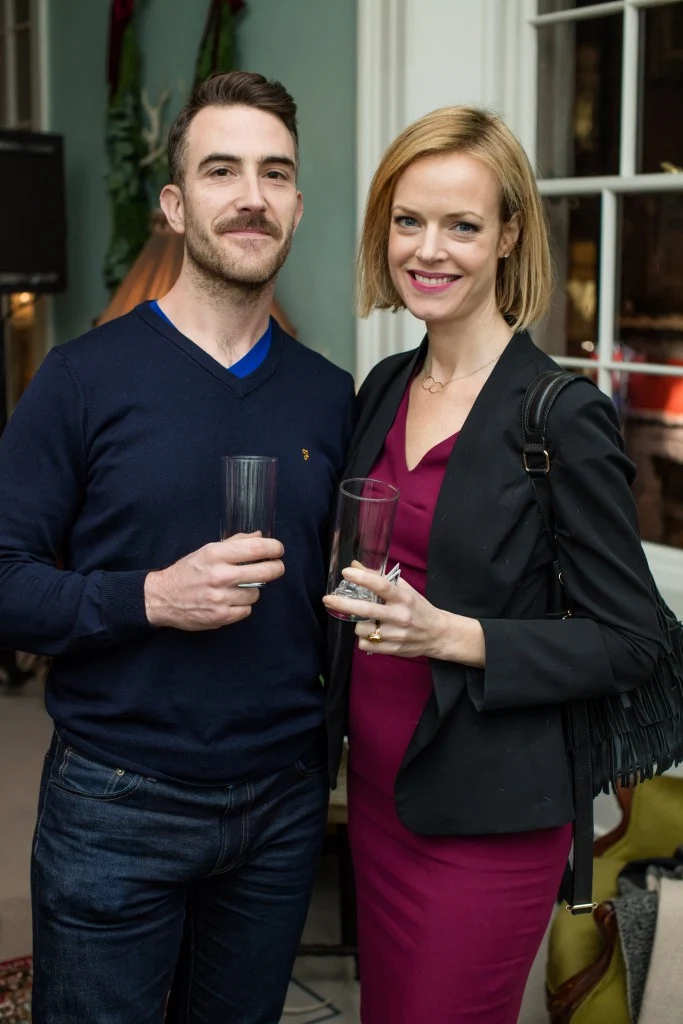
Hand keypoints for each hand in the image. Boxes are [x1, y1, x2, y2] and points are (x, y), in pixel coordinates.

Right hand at [144, 533, 284, 630]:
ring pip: (256, 593)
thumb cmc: (187, 572)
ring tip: (240, 587)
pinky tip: (231, 601)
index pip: (256, 548)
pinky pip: (246, 610)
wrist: (162, 597)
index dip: (274, 548)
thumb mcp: (207, 551)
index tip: (278, 550)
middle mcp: (219, 575)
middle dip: (276, 568)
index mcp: (216, 554)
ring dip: (252, 590)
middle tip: (276, 567)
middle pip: (265, 572)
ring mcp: (220, 597)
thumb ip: (234, 543)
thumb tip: (261, 537)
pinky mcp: (221, 616)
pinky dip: (242, 606)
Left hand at [323, 565, 448, 658]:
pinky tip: (373, 634)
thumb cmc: (418, 608)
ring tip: (367, 622)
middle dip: (343, 604)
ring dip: (359, 625)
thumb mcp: (405, 590)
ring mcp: (396, 634)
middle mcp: (400, 616)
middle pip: (367, 610)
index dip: (362, 578)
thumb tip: (355, 565)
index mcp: (404, 598)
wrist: (438, 634)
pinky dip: (364, 639)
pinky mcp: (393, 649)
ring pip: (362, 629)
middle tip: (327, 599)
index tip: (346, 572)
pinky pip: (365, 644)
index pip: (382, 585)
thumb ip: (381, 578)